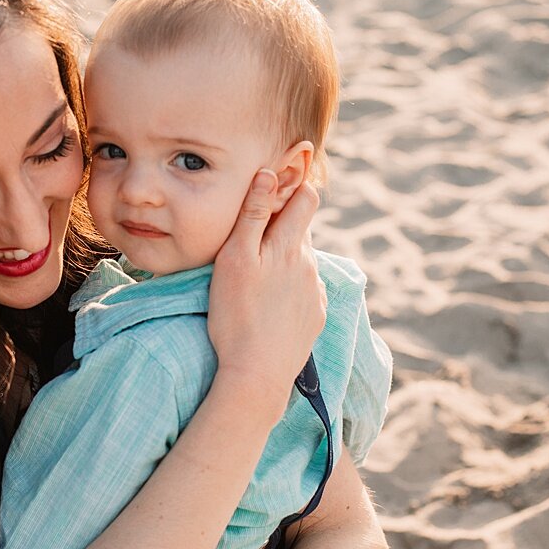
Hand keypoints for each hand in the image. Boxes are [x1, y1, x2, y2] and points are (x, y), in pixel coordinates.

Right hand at [207, 170, 326, 410]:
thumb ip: (252, 214)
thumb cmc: (236, 315)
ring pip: (301, 261)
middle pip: (301, 230)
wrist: (257, 374)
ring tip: (255, 279)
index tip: (273, 190)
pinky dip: (289, 287)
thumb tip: (268, 173)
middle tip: (252, 238)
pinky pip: (304, 289)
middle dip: (282, 226)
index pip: (307, 198)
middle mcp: (309, 264)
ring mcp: (315, 291)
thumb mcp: (234, 259)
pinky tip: (268, 305)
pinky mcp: (315, 315)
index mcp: (289, 245)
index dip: (292, 188)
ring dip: (283, 259)